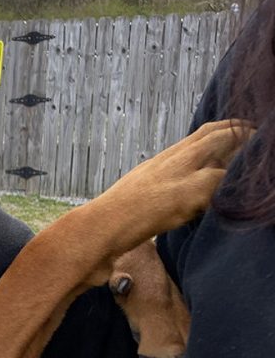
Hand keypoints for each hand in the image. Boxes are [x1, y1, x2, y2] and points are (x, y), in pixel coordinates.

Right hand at [80, 120, 252, 256]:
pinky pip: (220, 179)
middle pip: (215, 134)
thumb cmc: (115, 218)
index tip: (246, 132)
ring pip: (222, 148)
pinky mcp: (184, 193)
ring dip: (245, 153)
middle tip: (263, 138)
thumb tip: (182, 193)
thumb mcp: (140, 193)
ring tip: (261, 161)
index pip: (202, 134)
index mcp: (162, 160)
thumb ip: (164, 186)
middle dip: (244, 134)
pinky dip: (235, 181)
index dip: (229, 129)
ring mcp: (178, 174)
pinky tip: (247, 188)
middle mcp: (171, 161)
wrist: (98, 228)